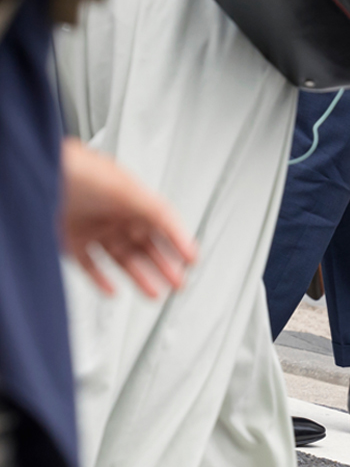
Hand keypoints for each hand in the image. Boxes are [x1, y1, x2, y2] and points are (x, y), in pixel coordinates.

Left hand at [60, 139, 196, 297]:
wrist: (40, 175)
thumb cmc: (82, 172)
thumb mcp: (135, 193)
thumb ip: (165, 219)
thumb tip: (189, 245)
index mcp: (133, 200)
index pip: (163, 227)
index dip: (179, 244)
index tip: (191, 261)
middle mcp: (114, 214)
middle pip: (146, 247)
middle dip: (165, 267)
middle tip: (179, 283)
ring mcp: (93, 228)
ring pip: (123, 260)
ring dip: (140, 278)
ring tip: (156, 293)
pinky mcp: (71, 241)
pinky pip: (90, 266)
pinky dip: (102, 281)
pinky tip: (113, 291)